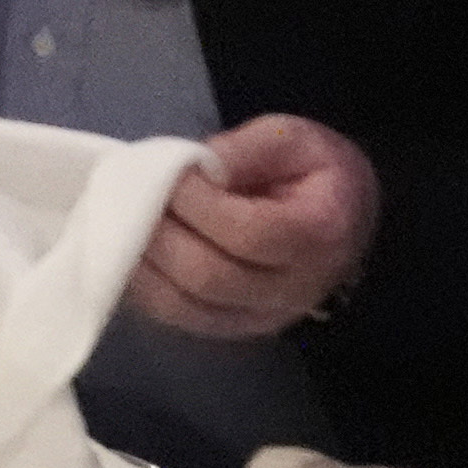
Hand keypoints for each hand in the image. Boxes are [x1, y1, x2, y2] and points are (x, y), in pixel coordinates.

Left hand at [124, 113, 379, 338]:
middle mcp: (295, 288)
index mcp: (320, 234)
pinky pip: (178, 317)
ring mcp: (264, 317)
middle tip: (133, 195)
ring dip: (142, 263)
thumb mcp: (293, 139)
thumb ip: (246, 148)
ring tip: (123, 220)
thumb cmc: (315, 172)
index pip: (246, 233)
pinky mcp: (236, 328)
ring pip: (185, 306)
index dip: (196, 203)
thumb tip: (193, 166)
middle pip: (209, 277)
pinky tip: (129, 250)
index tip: (170, 171)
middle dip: (159, 232)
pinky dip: (145, 286)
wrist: (344, 217)